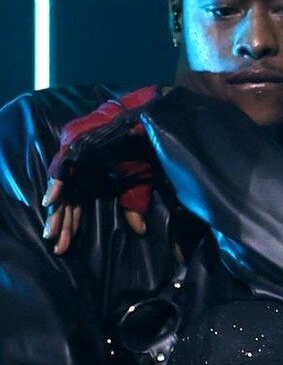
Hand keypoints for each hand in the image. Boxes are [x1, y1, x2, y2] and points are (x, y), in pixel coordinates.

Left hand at [43, 88, 161, 251]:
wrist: (150, 118)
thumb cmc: (145, 147)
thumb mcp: (139, 180)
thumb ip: (134, 203)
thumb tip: (139, 230)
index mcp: (93, 176)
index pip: (77, 203)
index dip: (72, 223)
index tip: (67, 244)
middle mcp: (82, 168)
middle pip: (67, 199)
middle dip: (62, 223)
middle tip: (58, 246)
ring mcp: (78, 156)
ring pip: (62, 188)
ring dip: (58, 210)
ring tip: (52, 231)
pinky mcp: (77, 145)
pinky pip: (62, 167)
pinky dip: (57, 183)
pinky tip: (52, 201)